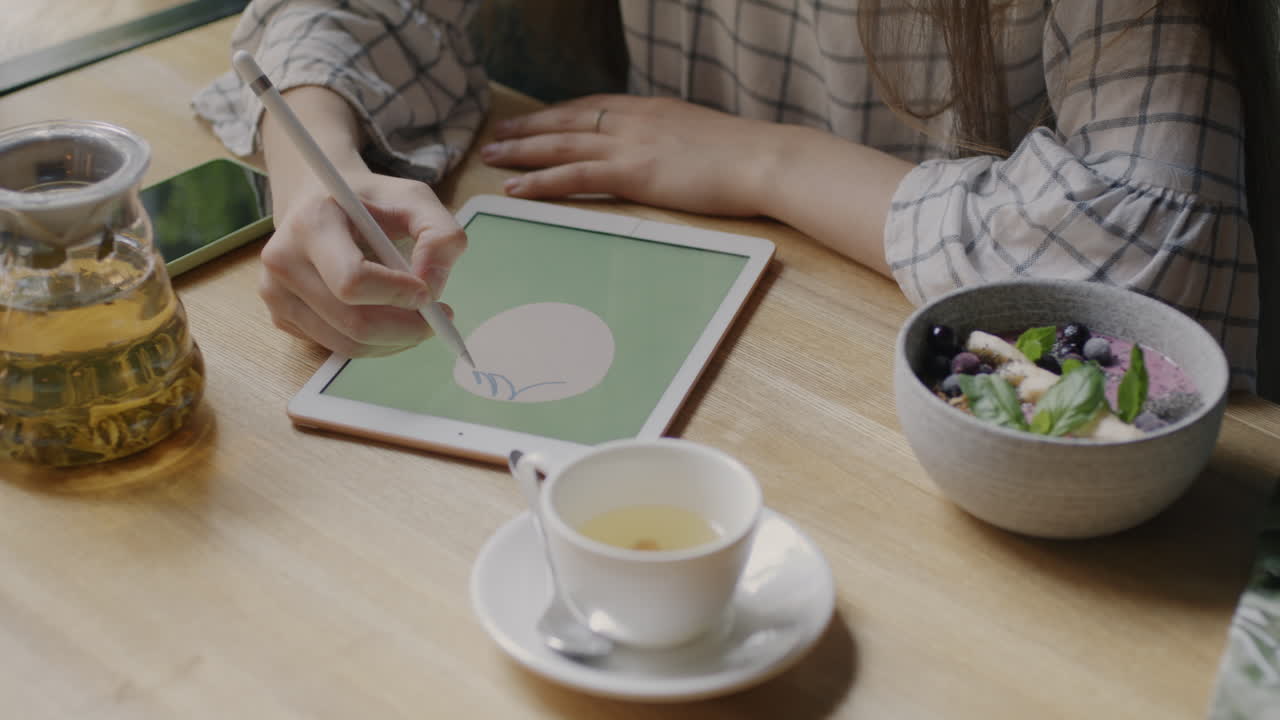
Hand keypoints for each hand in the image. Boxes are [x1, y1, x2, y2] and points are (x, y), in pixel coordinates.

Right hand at [258, 167, 465, 356]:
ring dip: (395, 340)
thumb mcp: (415, 200)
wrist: (318, 200)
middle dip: (406, 328)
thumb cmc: (370, 201)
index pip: (352, 281)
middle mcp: (283, 260)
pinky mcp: (280, 316)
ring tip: (420, 319)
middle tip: (438, 318)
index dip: (396, 295)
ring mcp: (275, 293)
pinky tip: (389, 318)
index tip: (428, 293)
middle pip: (353, 322)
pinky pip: (337, 347)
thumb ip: (441, 236)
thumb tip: (433, 287)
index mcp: (311, 223)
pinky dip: (375, 343)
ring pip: (347, 344)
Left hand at [481, 95, 783, 216]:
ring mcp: (631, 143)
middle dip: (528, 129)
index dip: (557, 115)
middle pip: (567, 120)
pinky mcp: (632, 172)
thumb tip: (671, 154)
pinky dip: (540, 181)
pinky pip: (574, 175)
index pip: (592, 106)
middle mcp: (633, 119)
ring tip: (492, 158)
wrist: (764, 159)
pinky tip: (516, 187)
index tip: (534, 121)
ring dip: (522, 151)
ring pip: (561, 143)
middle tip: (497, 137)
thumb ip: (677, 141)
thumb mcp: (703, 137)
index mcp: (651, 109)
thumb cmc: (746, 156)